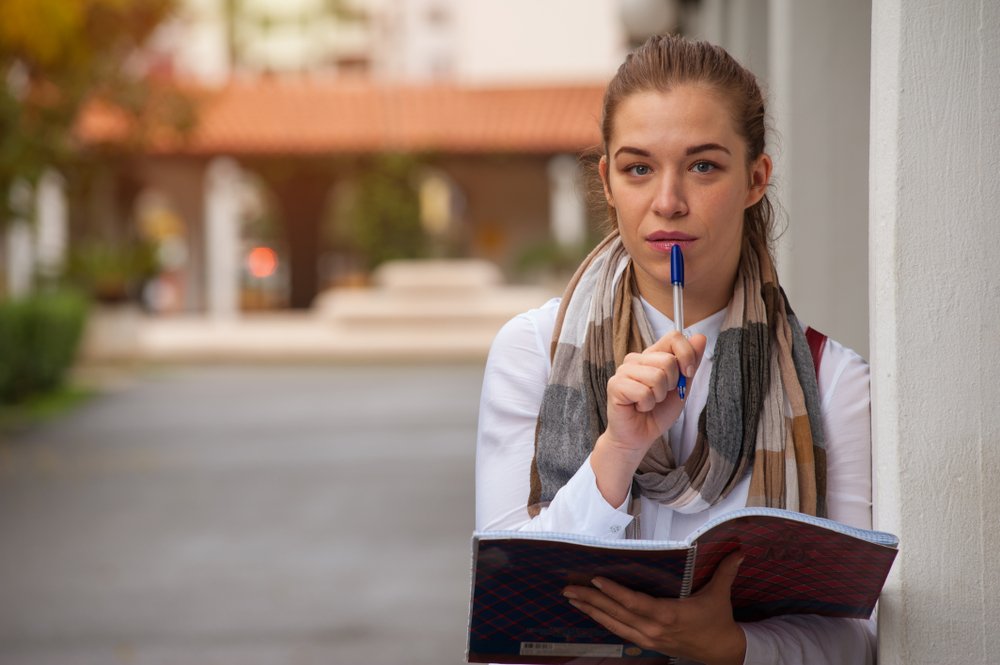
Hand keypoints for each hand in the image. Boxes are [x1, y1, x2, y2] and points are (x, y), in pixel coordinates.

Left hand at [562, 551, 746, 664]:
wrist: (722, 653)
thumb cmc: (717, 620)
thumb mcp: (720, 595)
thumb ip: (726, 571)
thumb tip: (738, 550)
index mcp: (668, 615)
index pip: (635, 603)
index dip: (614, 592)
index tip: (595, 580)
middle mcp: (653, 629)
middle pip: (616, 613)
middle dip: (590, 600)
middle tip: (568, 588)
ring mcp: (647, 639)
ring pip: (613, 624)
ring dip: (590, 611)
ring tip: (571, 598)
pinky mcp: (646, 643)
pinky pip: (618, 631)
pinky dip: (601, 621)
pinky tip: (589, 612)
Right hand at [590, 331, 706, 504]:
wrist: (640, 436)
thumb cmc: (658, 412)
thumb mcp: (682, 386)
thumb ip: (691, 362)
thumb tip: (701, 337)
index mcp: (652, 355)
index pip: (673, 337)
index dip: (686, 354)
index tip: (688, 373)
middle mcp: (636, 359)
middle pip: (667, 360)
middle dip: (672, 384)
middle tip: (660, 395)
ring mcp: (623, 371)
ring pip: (656, 376)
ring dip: (659, 396)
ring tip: (649, 402)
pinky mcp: (615, 385)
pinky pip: (643, 392)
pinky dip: (647, 405)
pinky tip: (639, 407)